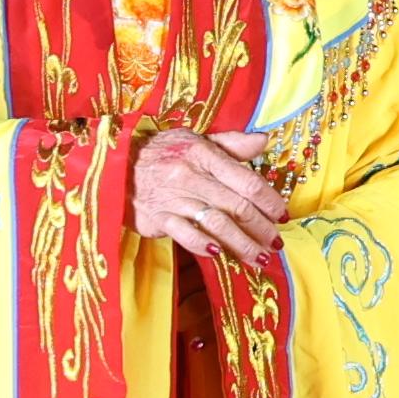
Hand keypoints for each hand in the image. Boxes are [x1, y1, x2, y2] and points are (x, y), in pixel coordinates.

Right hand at [129, 131, 285, 269]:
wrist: (115, 165)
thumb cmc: (163, 153)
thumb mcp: (196, 140)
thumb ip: (231, 143)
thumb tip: (264, 140)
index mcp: (204, 154)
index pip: (246, 180)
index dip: (269, 201)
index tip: (283, 216)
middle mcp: (190, 175)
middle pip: (236, 206)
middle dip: (261, 228)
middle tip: (276, 243)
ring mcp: (173, 198)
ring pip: (217, 224)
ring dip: (241, 244)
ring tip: (258, 258)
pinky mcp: (158, 218)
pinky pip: (186, 234)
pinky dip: (204, 245)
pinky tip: (220, 255)